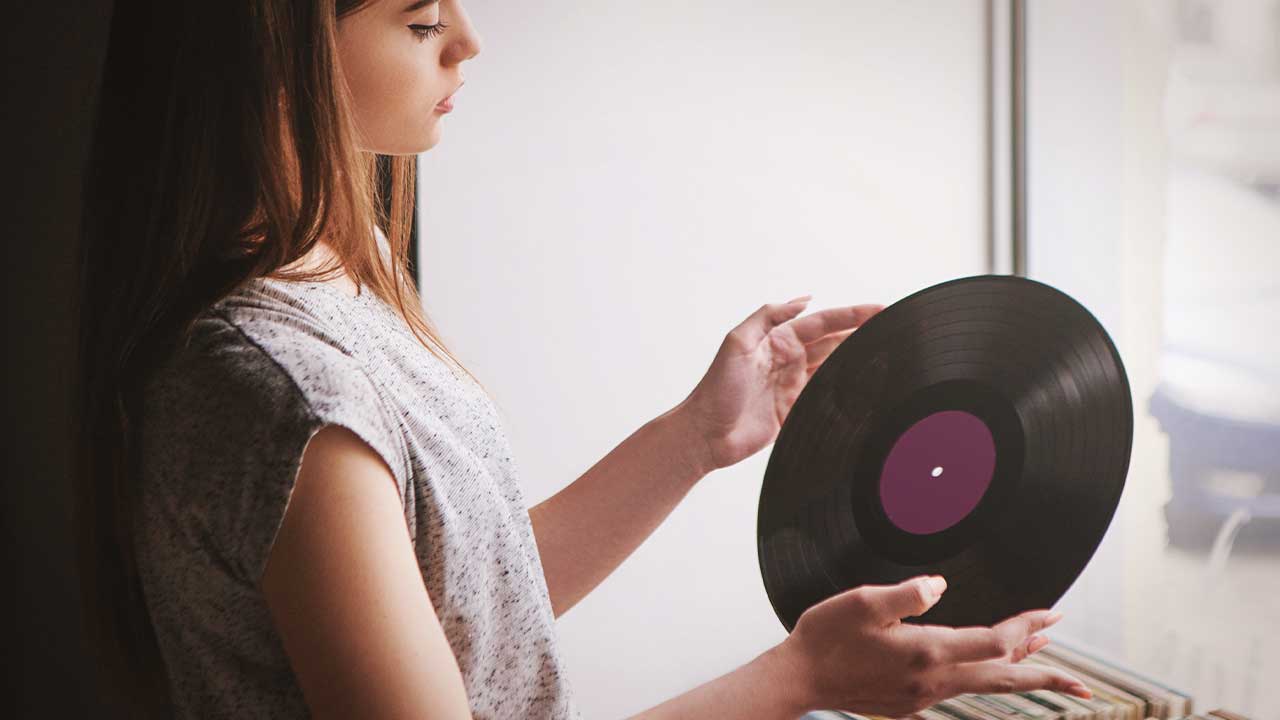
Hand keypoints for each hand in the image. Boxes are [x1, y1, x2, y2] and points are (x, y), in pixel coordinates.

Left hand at [679, 296, 884, 473]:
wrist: (705, 434)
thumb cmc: (715, 389)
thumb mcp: (736, 342)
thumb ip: (768, 316)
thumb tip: (804, 299)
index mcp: (777, 340)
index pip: (823, 322)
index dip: (852, 315)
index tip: (880, 309)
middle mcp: (789, 359)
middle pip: (834, 342)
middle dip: (862, 333)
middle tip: (894, 327)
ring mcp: (794, 385)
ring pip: (835, 367)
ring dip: (858, 358)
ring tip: (888, 351)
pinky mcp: (796, 411)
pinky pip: (827, 396)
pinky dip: (847, 390)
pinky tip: (866, 386)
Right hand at [770, 576, 1091, 717]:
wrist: (799, 678)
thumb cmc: (825, 636)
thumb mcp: (862, 602)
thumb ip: (906, 593)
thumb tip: (939, 585)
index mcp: (927, 652)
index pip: (992, 642)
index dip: (1025, 628)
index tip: (1051, 615)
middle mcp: (932, 681)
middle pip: (1002, 679)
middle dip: (1044, 673)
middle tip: (1082, 680)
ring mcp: (922, 696)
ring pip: (984, 686)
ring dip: (1017, 675)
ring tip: (1044, 664)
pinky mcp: (909, 704)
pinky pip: (959, 691)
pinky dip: (984, 681)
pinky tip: (984, 674)